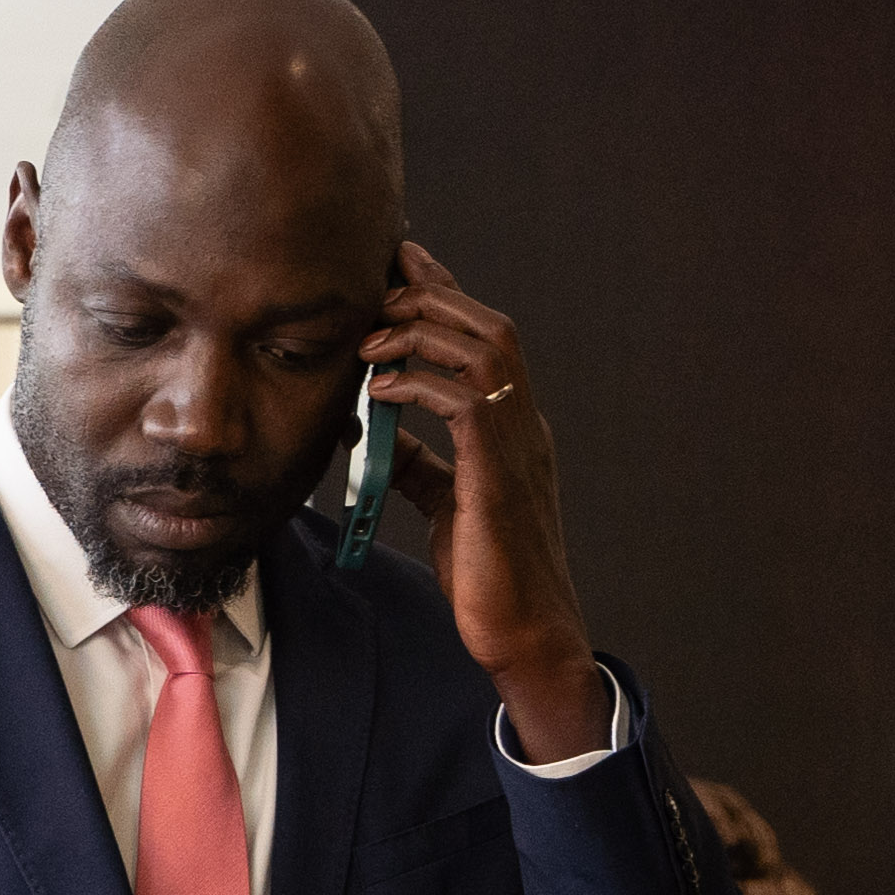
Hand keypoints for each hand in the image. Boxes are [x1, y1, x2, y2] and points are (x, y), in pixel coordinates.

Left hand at [359, 241, 606, 754]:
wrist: (523, 632)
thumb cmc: (488, 573)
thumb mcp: (444, 503)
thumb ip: (419, 463)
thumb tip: (380, 434)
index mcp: (512, 425)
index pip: (482, 339)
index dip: (443, 295)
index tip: (398, 263)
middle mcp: (524, 424)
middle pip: (488, 327)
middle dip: (432, 295)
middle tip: (377, 288)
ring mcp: (518, 446)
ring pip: (485, 352)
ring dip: (422, 334)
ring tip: (370, 340)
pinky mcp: (499, 476)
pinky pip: (466, 405)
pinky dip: (418, 387)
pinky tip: (377, 392)